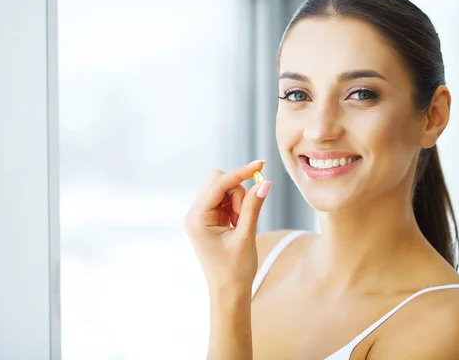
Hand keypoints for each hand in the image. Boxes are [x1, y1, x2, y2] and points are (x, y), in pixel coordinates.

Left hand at [183, 160, 271, 293]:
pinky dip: (236, 206)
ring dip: (238, 200)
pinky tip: (238, 224)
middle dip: (237, 192)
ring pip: (223, 189)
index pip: (219, 183)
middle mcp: (194, 214)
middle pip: (218, 181)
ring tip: (241, 225)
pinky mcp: (209, 219)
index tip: (261, 165)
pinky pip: (224, 199)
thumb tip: (264, 182)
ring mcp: (200, 216)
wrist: (228, 293)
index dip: (240, 173)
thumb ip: (253, 207)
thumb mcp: (246, 236)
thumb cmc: (235, 271)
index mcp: (196, 218)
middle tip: (244, 216)